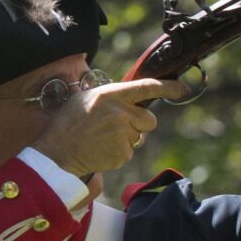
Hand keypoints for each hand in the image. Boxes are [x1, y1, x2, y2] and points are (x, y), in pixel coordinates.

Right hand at [30, 77, 184, 178]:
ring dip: (126, 138)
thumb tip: (131, 98)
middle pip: (150, 120)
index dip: (168, 88)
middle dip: (140, 124)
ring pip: (139, 137)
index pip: (147, 87)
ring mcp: (123, 134)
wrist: (57, 152)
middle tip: (118, 127)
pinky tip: (100, 149)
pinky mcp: (122, 153)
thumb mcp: (86, 99)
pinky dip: (118, 151)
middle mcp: (120, 113)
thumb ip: (111, 98)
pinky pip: (129, 151)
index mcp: (110, 95)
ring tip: (102, 138)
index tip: (183, 89)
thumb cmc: (68, 123)